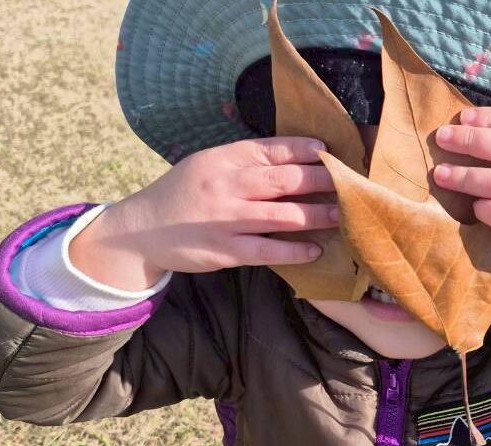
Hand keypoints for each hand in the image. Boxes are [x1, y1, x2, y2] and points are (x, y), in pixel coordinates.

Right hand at [70, 137, 339, 290]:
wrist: (141, 230)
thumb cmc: (182, 194)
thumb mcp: (207, 165)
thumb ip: (244, 161)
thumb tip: (293, 158)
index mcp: (223, 160)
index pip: (271, 150)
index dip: (303, 149)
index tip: (328, 150)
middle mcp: (226, 187)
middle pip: (284, 180)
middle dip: (321, 180)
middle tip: (349, 182)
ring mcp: (226, 220)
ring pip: (282, 216)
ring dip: (317, 215)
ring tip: (343, 214)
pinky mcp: (225, 251)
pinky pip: (268, 250)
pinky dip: (294, 250)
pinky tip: (315, 250)